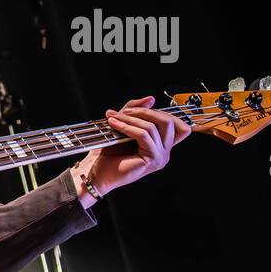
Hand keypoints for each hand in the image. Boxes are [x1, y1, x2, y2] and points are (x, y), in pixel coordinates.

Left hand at [72, 95, 190, 202]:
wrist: (97, 172)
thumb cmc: (108, 154)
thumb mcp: (123, 126)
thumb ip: (136, 112)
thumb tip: (151, 98)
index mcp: (161, 144)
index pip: (173, 122)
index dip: (157, 111)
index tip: (135, 109)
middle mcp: (165, 151)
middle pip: (168, 122)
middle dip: (145, 112)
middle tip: (125, 111)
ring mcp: (161, 156)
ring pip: (153, 127)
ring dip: (131, 119)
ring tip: (114, 117)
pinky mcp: (152, 159)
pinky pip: (143, 136)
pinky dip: (127, 127)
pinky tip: (114, 124)